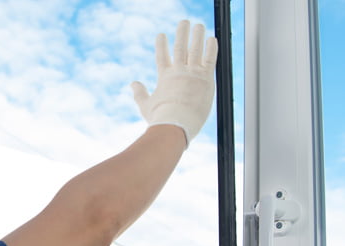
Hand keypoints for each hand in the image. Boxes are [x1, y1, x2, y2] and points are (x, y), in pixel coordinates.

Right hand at [131, 19, 217, 146]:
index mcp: (164, 77)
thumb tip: (132, 84)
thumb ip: (139, 93)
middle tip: (184, 22)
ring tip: (198, 25)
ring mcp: (193, 73)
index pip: (162, 56)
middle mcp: (179, 71)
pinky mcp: (206, 78)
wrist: (176, 123)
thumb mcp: (145, 105)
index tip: (161, 35)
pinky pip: (210, 59)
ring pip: (195, 49)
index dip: (161, 45)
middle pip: (180, 47)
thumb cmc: (160, 119)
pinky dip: (211, 48)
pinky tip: (212, 38)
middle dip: (182, 33)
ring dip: (197, 35)